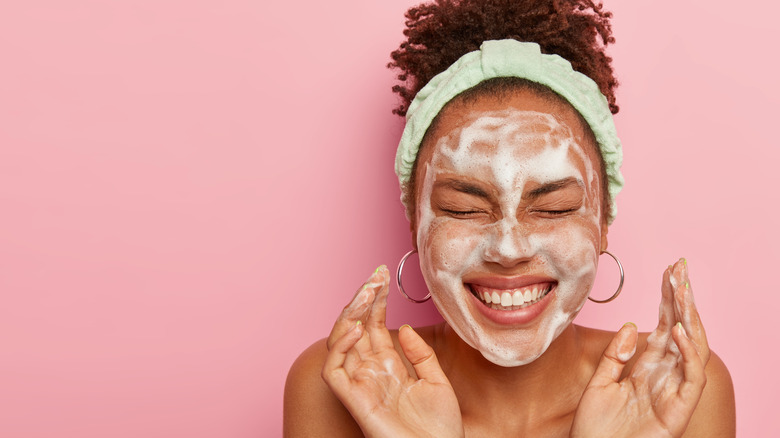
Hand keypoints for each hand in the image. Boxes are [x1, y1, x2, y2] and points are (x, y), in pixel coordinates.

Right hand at [322, 266, 463, 437]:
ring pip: (340, 342)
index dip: (376, 300)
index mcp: (390, 366)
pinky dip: (339, 348)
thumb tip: (406, 327)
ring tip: (365, 294)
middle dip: (363, 299)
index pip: (375, 326)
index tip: (382, 276)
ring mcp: (361, 384)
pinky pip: (335, 370)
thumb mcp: (437, 381)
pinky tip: (357, 329)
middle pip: (357, 327)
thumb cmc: (440, 428)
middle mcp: (371, 372)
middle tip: (374, 276)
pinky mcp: (353, 400)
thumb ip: (421, 354)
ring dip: (350, 315)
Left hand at [571, 259, 708, 437]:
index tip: (669, 271)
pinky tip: (676, 329)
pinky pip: (691, 376)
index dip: (667, 298)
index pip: (663, 325)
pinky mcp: (679, 409)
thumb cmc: (595, 429)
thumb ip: (615, 355)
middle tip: (680, 267)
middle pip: (680, 329)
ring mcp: (674, 390)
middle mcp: (664, 375)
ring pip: (692, 347)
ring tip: (682, 288)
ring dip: (688, 316)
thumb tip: (632, 324)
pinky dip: (687, 352)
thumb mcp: (599, 383)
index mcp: (647, 367)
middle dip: (681, 298)